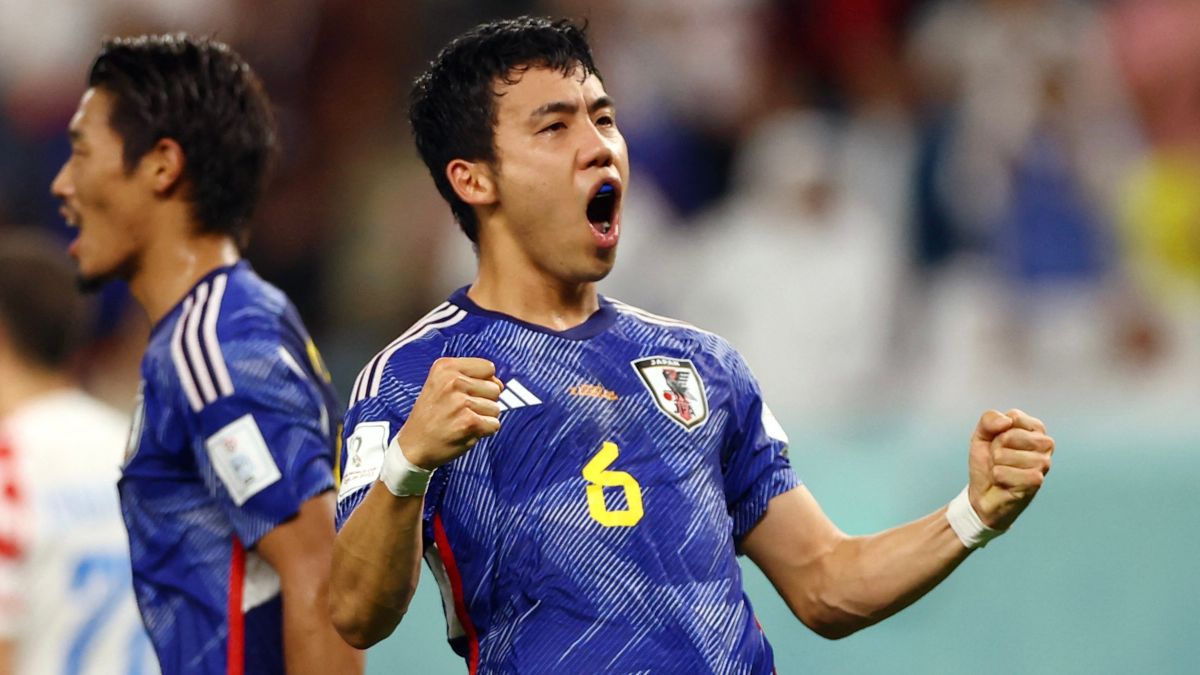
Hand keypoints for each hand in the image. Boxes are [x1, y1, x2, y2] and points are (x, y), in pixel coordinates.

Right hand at [396, 357, 502, 469]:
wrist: (413, 446)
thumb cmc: (430, 416)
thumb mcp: (440, 384)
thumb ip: (470, 377)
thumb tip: (500, 384)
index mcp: (445, 367)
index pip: (488, 367)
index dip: (484, 382)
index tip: (468, 392)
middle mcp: (452, 381)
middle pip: (495, 388)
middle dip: (484, 401)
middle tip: (461, 411)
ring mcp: (461, 402)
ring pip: (496, 408)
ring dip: (483, 418)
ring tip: (461, 421)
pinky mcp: (469, 422)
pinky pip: (494, 424)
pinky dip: (484, 431)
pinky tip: (465, 431)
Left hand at [967, 409, 1054, 530]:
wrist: (984, 494)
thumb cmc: (988, 463)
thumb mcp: (982, 435)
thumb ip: (989, 419)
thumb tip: (1007, 422)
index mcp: (1035, 429)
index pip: (1013, 417)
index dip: (996, 431)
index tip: (998, 443)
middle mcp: (1045, 444)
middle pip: (1008, 436)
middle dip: (995, 449)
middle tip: (999, 460)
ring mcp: (1043, 463)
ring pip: (1005, 455)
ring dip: (996, 465)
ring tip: (1003, 471)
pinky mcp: (1037, 481)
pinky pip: (1004, 472)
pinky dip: (998, 477)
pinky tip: (1005, 483)